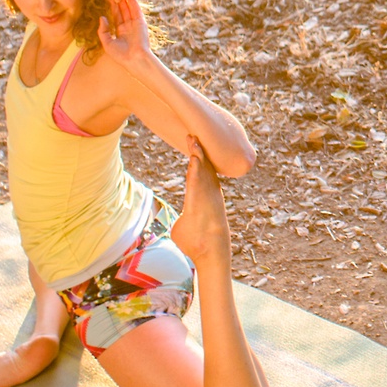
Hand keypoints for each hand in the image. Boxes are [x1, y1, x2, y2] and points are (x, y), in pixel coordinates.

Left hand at [98, 0, 154, 67]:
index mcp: (120, 31)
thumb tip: (102, 17)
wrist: (135, 59)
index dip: (110, 7)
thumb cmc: (120, 55)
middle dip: (117, 0)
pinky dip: (133, 2)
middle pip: (121, 10)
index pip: (115, 16)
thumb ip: (103, 30)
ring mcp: (134, 23)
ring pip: (128, 8)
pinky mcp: (141, 22)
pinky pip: (136, 10)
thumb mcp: (107, 43)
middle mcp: (127, 26)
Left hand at [172, 138, 232, 268]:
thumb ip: (181, 222)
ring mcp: (207, 195)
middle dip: (198, 151)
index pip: (200, 177)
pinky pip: (199, 178)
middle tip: (193, 134)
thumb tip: (177, 225)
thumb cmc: (195, 244)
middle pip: (203, 167)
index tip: (193, 150)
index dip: (197, 163)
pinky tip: (193, 153)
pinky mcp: (202, 198)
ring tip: (192, 137)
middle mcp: (209, 194)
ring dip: (196, 153)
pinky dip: (196, 165)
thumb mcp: (183, 229)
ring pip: (201, 169)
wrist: (209, 252)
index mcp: (204, 199)